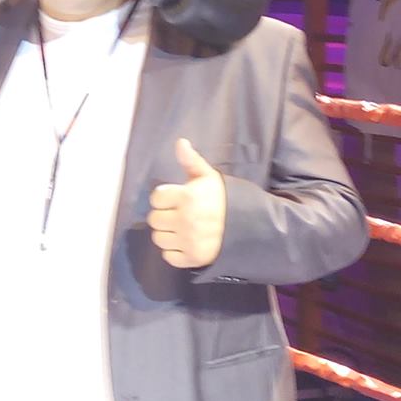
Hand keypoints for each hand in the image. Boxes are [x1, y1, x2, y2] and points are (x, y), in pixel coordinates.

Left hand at [147, 138, 226, 268]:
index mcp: (187, 197)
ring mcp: (188, 241)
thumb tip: (180, 142)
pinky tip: (185, 242)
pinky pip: (168, 256)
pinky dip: (174, 251)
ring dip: (167, 233)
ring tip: (181, 228)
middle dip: (164, 215)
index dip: (164, 197)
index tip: (175, 199)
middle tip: (178, 214)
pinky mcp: (192, 258)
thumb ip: (191, 161)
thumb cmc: (223, 199)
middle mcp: (185, 220)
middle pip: (154, 219)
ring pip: (158, 238)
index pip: (156, 198)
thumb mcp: (208, 176)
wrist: (246, 225)